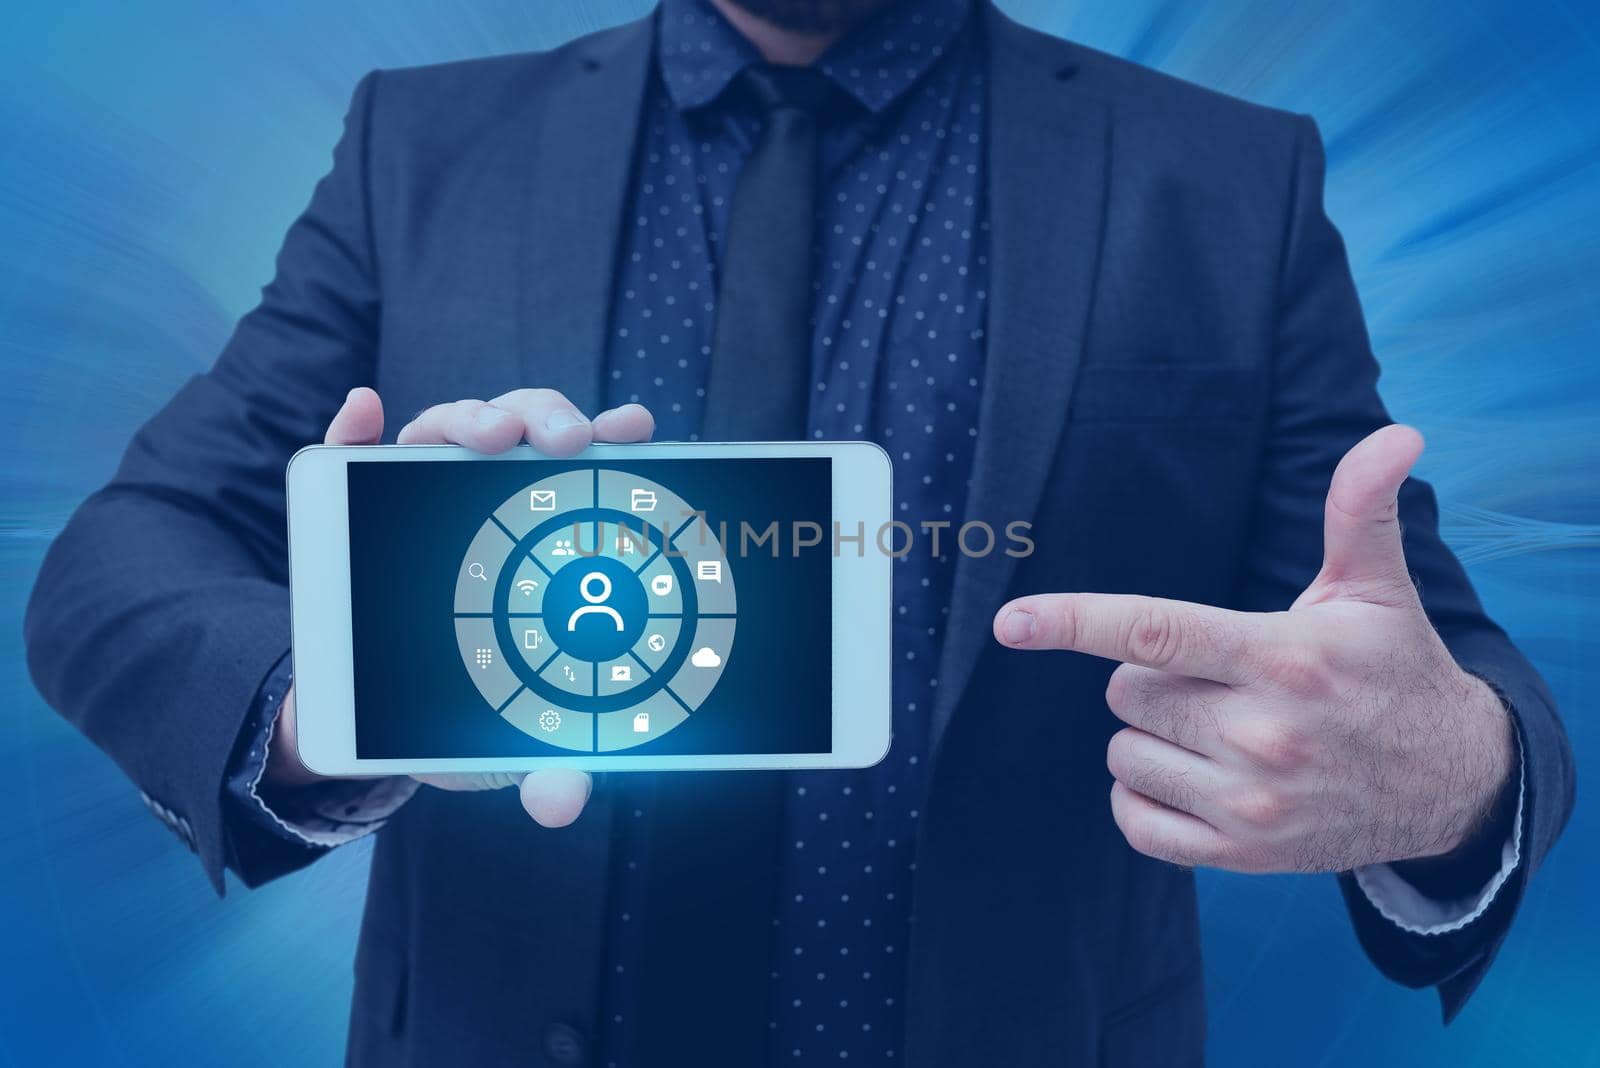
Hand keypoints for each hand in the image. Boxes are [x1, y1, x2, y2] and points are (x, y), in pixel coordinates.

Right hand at [265, 386, 655, 827]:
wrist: (363, 721)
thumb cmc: (459, 708)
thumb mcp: (507, 740)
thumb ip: (546, 763)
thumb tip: (560, 803)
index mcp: (544, 538)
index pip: (584, 472)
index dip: (612, 443)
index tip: (636, 430)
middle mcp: (483, 501)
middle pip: (521, 433)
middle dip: (545, 419)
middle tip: (567, 441)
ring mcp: (411, 496)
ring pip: (446, 429)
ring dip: (469, 417)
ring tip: (485, 436)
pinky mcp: (344, 505)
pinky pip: (346, 451)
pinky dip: (353, 425)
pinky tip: (363, 410)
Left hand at [994, 425, 1513, 872]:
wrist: (1453, 786)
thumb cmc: (1394, 670)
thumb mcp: (1377, 589)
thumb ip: (1361, 509)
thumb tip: (1396, 433)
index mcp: (1284, 655)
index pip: (1156, 629)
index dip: (1074, 620)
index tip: (1011, 621)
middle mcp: (1264, 732)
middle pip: (1126, 690)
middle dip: (1150, 677)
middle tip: (1215, 678)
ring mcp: (1252, 801)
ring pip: (1123, 753)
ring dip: (1150, 737)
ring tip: (1216, 729)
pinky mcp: (1244, 855)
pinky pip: (1135, 822)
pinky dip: (1144, 798)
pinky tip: (1194, 778)